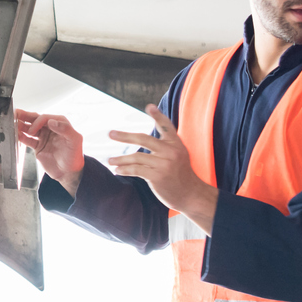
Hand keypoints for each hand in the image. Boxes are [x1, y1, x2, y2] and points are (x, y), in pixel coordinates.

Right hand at [15, 109, 84, 193]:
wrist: (69, 173)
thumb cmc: (74, 157)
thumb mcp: (75, 141)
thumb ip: (65, 129)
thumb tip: (52, 121)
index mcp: (60, 124)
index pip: (45, 118)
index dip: (36, 122)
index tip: (32, 130)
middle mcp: (50, 129)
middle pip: (35, 120)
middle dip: (24, 116)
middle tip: (15, 114)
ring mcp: (43, 137)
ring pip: (29, 129)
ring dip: (20, 126)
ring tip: (11, 124)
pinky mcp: (38, 146)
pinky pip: (27, 140)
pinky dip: (21, 137)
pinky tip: (15, 135)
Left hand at [108, 104, 215, 232]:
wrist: (191, 195)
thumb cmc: (181, 175)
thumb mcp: (178, 155)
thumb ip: (166, 145)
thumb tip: (144, 138)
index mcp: (176, 144)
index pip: (166, 126)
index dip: (158, 116)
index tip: (149, 106)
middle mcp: (171, 151)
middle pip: (144, 139)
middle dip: (125, 136)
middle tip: (110, 133)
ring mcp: (164, 164)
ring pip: (137, 157)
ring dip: (121, 159)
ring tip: (110, 160)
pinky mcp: (158, 177)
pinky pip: (136, 170)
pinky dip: (125, 170)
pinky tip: (117, 170)